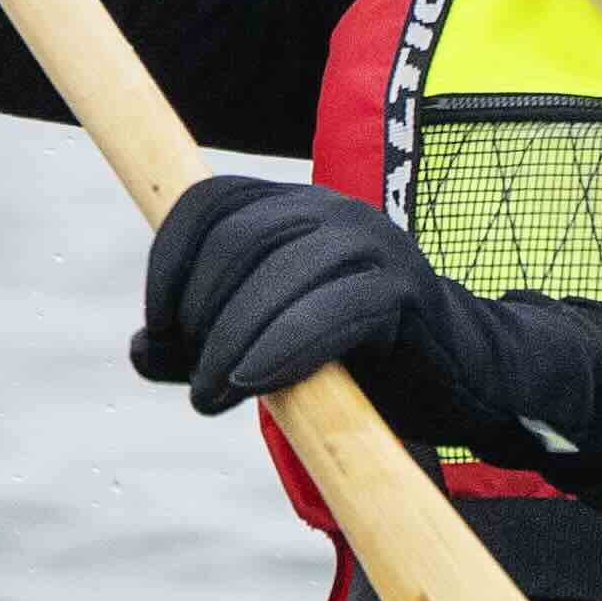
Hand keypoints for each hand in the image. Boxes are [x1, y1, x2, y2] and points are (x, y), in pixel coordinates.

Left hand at [129, 177, 514, 437]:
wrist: (462, 377)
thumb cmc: (355, 358)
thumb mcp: (263, 347)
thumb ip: (199, 346)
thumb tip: (139, 351)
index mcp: (290, 207)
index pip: (208, 202)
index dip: (167, 262)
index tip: (160, 329)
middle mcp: (328, 209)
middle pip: (235, 240)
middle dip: (198, 315)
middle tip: (196, 383)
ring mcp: (370, 244)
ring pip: (277, 272)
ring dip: (230, 341)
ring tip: (213, 398)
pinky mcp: (402, 291)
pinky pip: (330, 310)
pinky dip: (283, 347)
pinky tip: (256, 384)